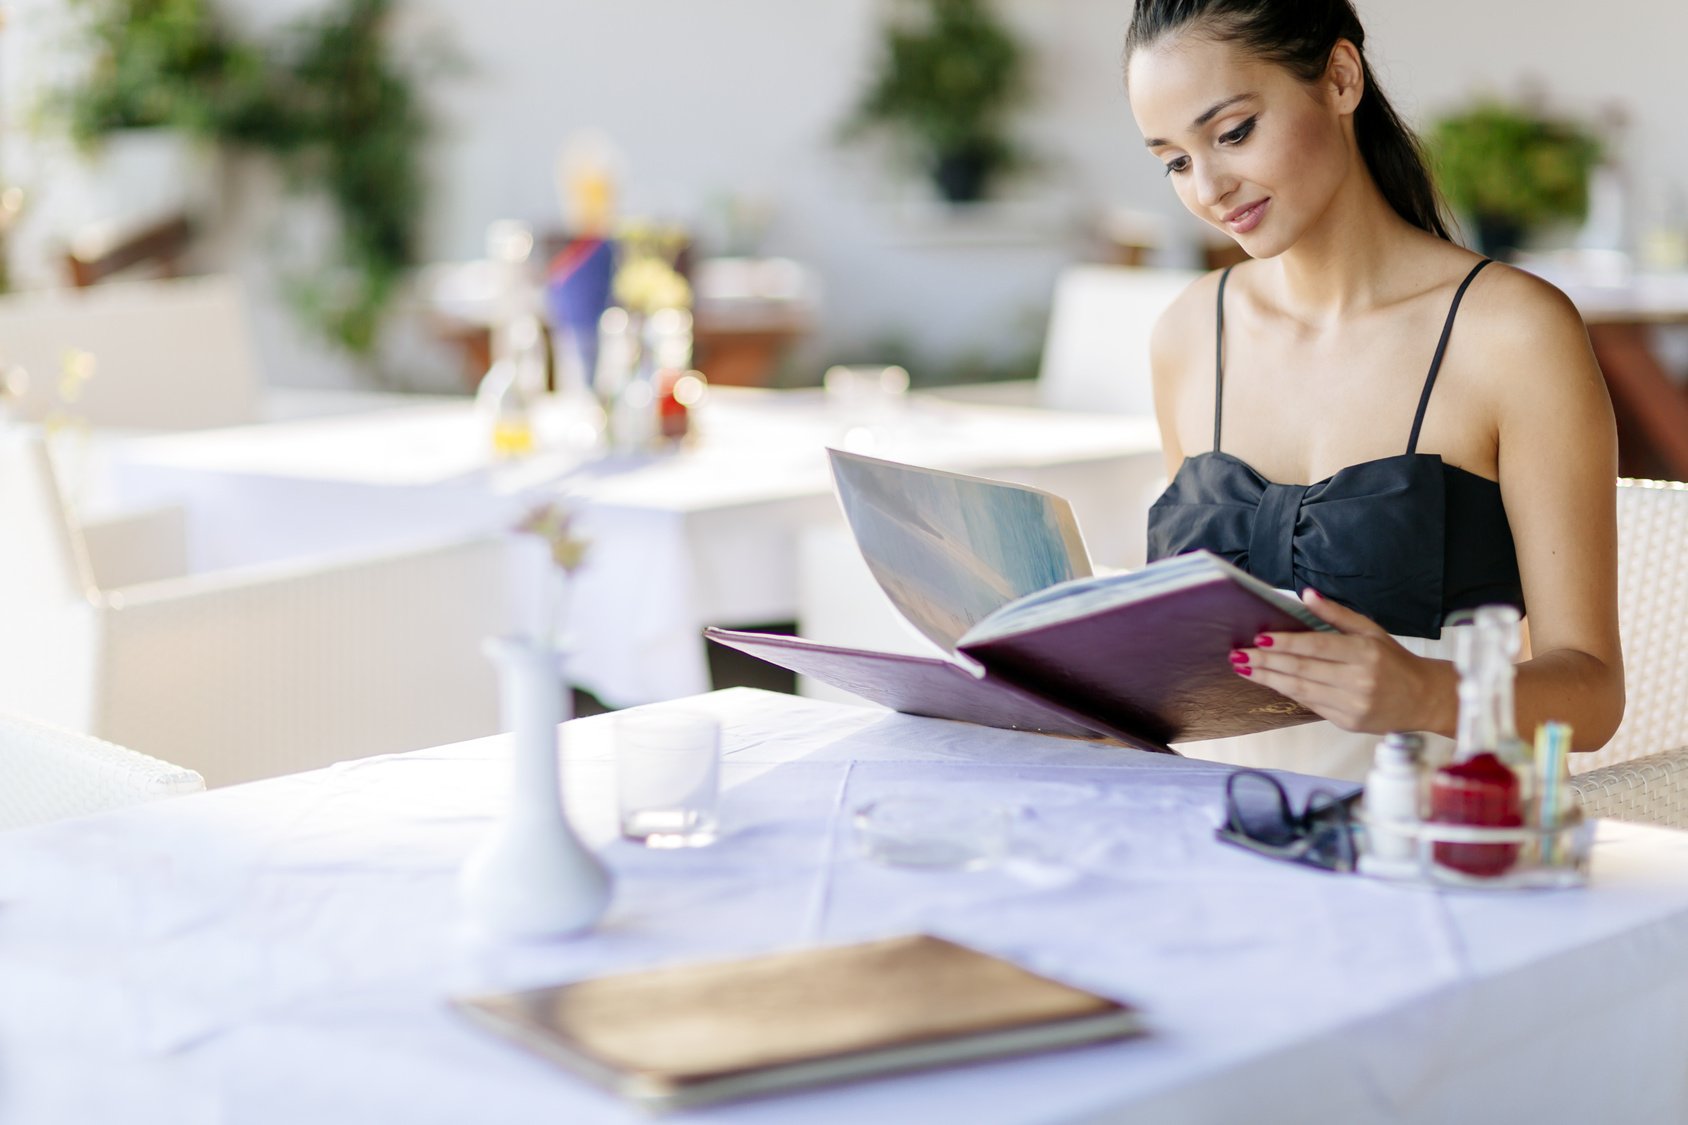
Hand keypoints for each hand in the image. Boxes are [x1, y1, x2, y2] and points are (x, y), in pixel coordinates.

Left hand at [1230, 589, 1452, 734]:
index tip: (1259, 639)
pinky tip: (1270, 682)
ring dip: (1269, 679)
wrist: (1423, 699)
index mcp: (1364, 653)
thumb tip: (1306, 595)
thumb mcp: (1371, 630)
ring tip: (1245, 669)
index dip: (1286, 643)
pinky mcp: (1347, 722)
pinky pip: (1311, 705)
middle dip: (1266, 662)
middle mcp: (1358, 680)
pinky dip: (1288, 692)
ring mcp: (1352, 704)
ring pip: (1301, 690)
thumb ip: (1336, 614)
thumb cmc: (1394, 660)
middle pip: (1302, 670)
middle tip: (1239, 655)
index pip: (1316, 647)